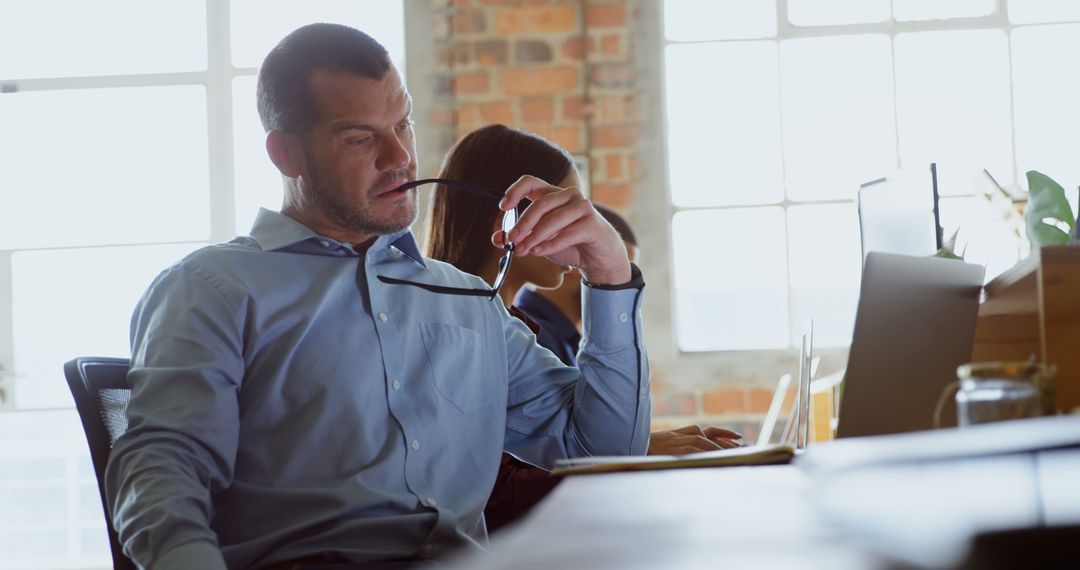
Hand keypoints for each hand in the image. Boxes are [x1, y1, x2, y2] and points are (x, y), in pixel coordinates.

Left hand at [495, 175, 630, 285]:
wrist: (598, 257)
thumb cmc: (569, 243)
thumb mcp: (540, 240)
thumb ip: (520, 237)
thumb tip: (497, 238)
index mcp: (552, 194)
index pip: (530, 182)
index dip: (515, 191)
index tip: (504, 207)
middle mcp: (567, 196)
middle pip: (540, 204)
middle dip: (523, 224)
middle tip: (512, 239)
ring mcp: (582, 207)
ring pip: (553, 219)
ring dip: (535, 237)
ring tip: (524, 250)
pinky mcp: (592, 223)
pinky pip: (568, 233)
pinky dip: (551, 244)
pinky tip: (539, 252)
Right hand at [647, 425, 743, 455]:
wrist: (626, 445)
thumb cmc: (641, 450)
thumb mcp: (659, 449)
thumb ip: (674, 450)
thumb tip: (689, 458)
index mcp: (677, 435)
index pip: (704, 431)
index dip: (722, 433)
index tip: (738, 437)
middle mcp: (678, 435)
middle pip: (707, 433)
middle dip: (726, 439)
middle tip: (743, 445)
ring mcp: (674, 441)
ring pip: (701, 440)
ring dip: (718, 446)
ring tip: (734, 452)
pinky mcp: (671, 447)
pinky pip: (692, 447)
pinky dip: (704, 450)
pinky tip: (715, 455)